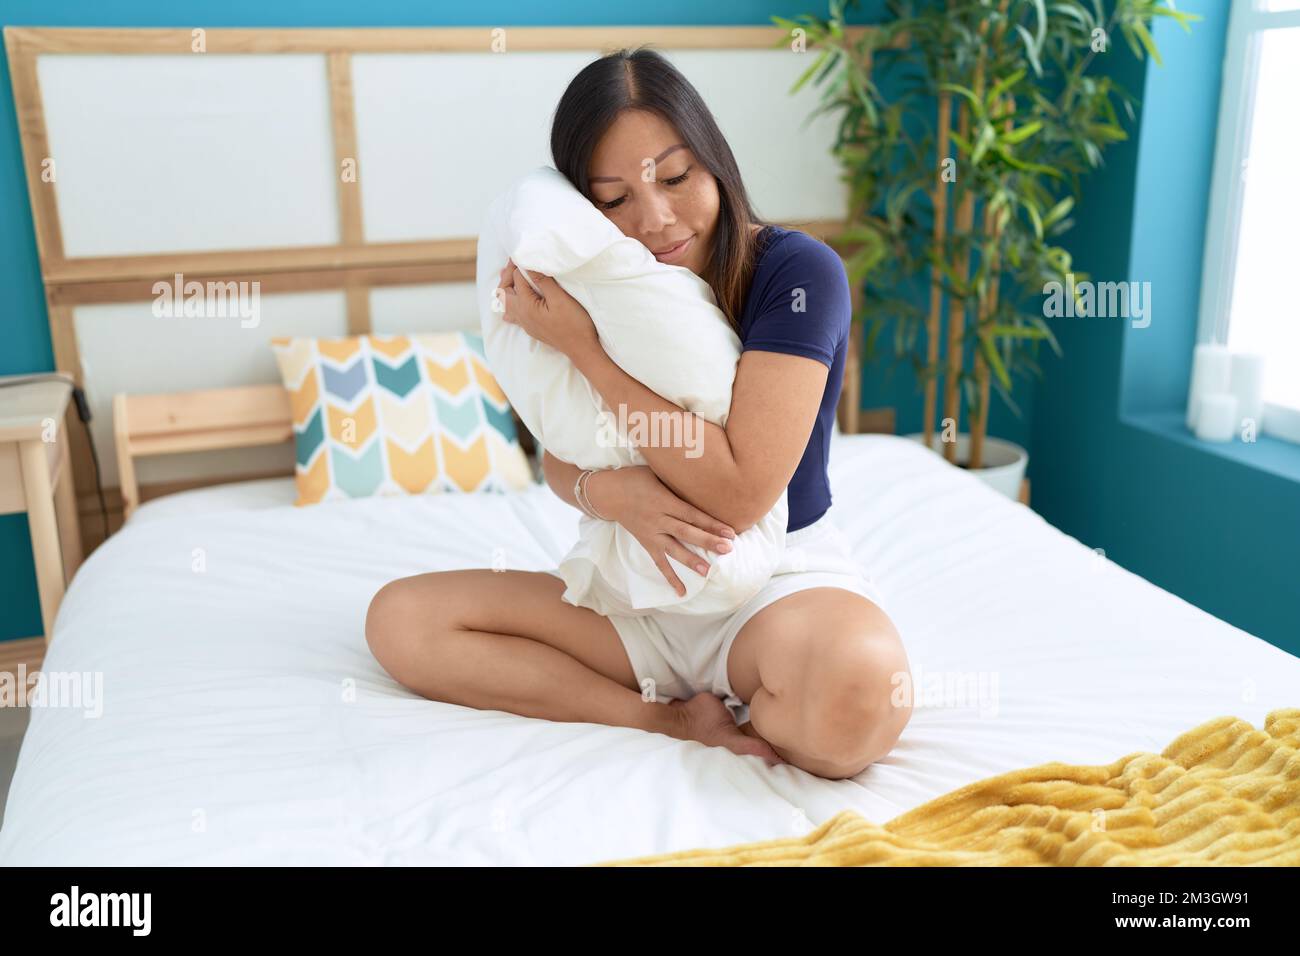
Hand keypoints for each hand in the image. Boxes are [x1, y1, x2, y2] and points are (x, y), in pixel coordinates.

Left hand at [496, 258, 598, 359]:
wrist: (581, 348)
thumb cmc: (575, 324)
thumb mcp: (561, 299)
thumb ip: (543, 281)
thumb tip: (529, 265)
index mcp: (526, 306)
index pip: (516, 280)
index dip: (519, 265)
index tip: (525, 253)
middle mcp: (522, 316)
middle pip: (504, 293)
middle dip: (508, 276)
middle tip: (516, 263)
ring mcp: (526, 324)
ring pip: (506, 305)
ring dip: (508, 289)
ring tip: (511, 277)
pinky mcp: (532, 328)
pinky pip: (513, 315)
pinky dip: (510, 303)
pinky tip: (516, 302)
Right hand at [586, 465, 736, 597]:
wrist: (607, 493)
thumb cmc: (635, 478)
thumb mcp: (655, 470)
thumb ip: (677, 476)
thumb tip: (702, 472)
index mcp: (663, 500)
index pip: (691, 514)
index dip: (711, 523)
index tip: (730, 531)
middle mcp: (658, 519)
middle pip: (686, 532)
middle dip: (707, 541)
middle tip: (727, 549)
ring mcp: (651, 534)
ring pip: (673, 549)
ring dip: (691, 560)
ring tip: (708, 571)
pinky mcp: (646, 543)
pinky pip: (659, 563)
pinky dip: (670, 577)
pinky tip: (682, 592)